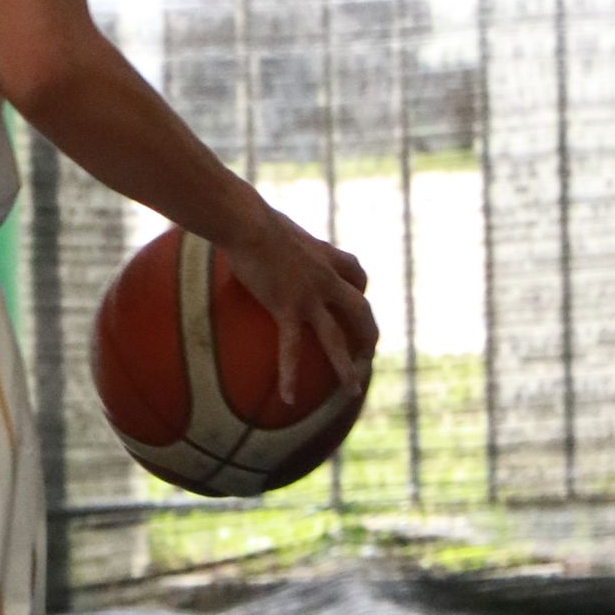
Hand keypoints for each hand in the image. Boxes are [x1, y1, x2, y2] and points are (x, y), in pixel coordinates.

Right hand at [218, 207, 376, 404]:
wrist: (246, 221)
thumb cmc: (247, 215)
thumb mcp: (268, 222)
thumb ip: (269, 235)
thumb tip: (247, 230)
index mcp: (323, 255)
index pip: (355, 272)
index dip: (360, 288)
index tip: (355, 297)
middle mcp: (325, 277)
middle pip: (360, 310)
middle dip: (368, 335)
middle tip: (367, 355)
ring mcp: (310, 295)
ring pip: (338, 336)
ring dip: (347, 366)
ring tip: (352, 391)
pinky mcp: (287, 307)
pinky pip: (292, 348)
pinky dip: (291, 374)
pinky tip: (289, 398)